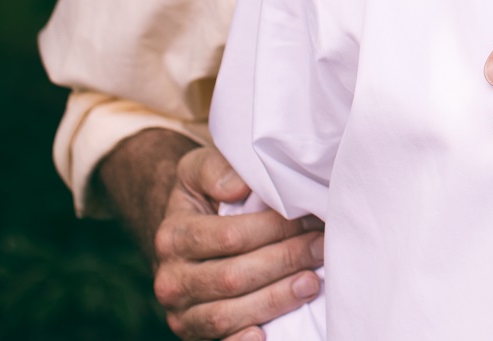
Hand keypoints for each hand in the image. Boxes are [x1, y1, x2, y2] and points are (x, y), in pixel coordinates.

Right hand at [151, 146, 324, 339]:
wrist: (187, 234)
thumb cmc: (205, 196)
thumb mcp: (200, 169)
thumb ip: (215, 170)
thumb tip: (237, 186)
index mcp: (173, 237)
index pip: (230, 236)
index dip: (275, 228)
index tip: (309, 217)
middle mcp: (170, 280)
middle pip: (233, 278)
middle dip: (285, 261)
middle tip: (321, 246)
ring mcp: (182, 313)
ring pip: (228, 315)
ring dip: (276, 299)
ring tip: (312, 282)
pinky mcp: (196, 335)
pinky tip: (268, 334)